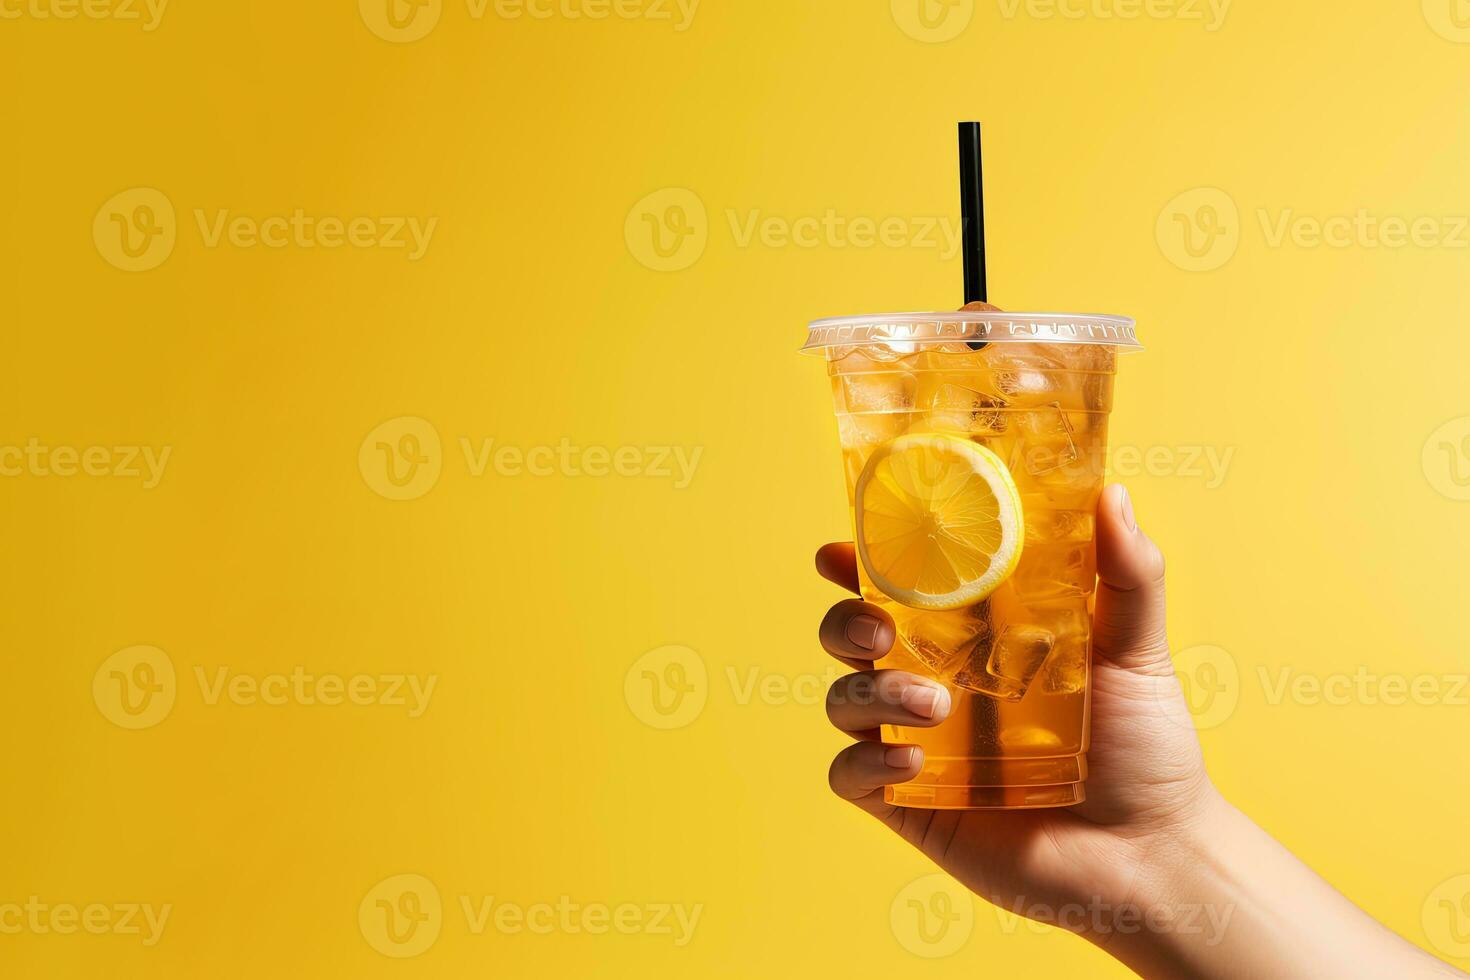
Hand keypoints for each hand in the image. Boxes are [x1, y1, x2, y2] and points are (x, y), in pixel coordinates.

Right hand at [816, 484, 1218, 926]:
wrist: (1150, 855)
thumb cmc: (1147, 750)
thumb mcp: (1137, 650)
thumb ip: (1127, 573)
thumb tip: (1112, 493)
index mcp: (974, 634)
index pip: (898, 584)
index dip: (859, 560)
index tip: (843, 548)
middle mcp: (935, 679)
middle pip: (849, 632)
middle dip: (845, 621)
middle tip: (880, 628)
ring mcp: (917, 741)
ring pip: (843, 698)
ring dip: (869, 691)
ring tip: (932, 705)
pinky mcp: (910, 800)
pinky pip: (850, 772)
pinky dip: (866, 759)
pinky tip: (912, 758)